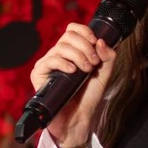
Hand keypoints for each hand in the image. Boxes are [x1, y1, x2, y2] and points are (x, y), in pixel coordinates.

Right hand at [29, 22, 117, 147]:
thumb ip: (108, 56)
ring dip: (79, 56)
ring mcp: (47, 64)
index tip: (95, 43)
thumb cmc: (89, 96)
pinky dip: (64, 63)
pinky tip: (73, 72)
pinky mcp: (39, 74)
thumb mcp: (104, 73)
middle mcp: (57, 55)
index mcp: (71, 51)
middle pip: (68, 36)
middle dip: (85, 46)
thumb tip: (100, 41)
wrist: (78, 118)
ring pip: (61, 47)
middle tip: (93, 63)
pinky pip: (50, 60)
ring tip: (86, 70)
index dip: (85, 32)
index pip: (72, 29)